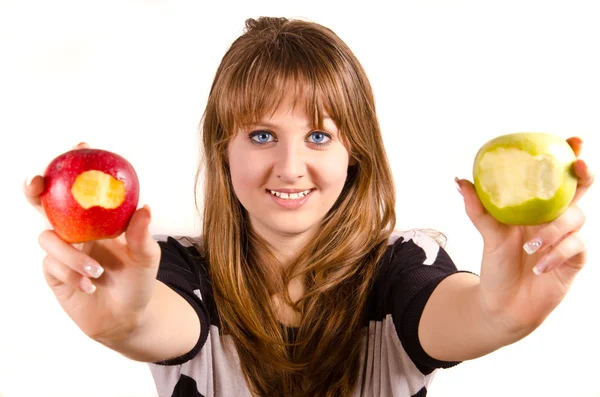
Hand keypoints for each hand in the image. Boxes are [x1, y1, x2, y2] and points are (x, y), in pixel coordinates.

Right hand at [25, 143, 160, 342]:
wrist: (126, 317)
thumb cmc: (138, 282)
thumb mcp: (147, 257)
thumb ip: (142, 235)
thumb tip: (145, 207)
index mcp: (98, 220)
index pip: (83, 188)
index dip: (77, 165)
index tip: (81, 146)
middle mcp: (77, 230)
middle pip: (46, 203)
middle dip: (35, 188)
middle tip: (37, 183)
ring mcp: (63, 250)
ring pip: (49, 238)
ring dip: (71, 255)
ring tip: (97, 272)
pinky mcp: (53, 272)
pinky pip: (51, 264)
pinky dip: (70, 273)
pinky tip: (89, 285)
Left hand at [455, 136, 593, 334]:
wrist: (503, 303)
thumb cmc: (497, 263)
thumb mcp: (488, 233)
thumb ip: (478, 207)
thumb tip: (459, 180)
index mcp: (537, 205)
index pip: (557, 176)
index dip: (569, 155)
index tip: (572, 139)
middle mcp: (556, 217)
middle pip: (580, 188)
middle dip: (584, 173)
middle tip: (578, 166)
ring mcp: (568, 237)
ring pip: (576, 218)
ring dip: (554, 230)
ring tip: (530, 246)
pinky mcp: (574, 259)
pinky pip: (575, 247)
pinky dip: (556, 253)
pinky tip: (539, 266)